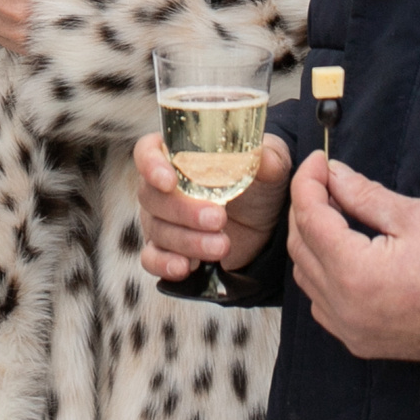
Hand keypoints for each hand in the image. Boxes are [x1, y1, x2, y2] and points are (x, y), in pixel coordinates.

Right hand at [136, 130, 292, 278]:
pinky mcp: (167, 250)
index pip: (148, 152)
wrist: (266, 225)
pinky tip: (185, 267)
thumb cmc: (260, 184)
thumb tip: (262, 157)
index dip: (151, 165)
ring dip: (187, 241)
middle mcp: (162, 187)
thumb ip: (268, 157)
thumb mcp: (270, 166)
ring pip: (156, 229)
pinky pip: (151, 258)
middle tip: (218, 218)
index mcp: (179, 156)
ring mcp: (161, 220)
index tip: (169, 180)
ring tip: (221, 246)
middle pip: (152, 196)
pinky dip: (164, 264)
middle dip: (184, 211)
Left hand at [288, 153, 419, 361]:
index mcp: (353, 271)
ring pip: (305, 275)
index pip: (310, 216)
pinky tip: (338, 256)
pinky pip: (320, 302)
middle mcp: (342, 304)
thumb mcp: (413, 217)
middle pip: (300, 245)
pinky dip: (320, 275)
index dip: (308, 182)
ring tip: (333, 214)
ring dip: (310, 241)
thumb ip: (365, 195)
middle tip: (325, 183)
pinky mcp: (356, 340)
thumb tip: (334, 175)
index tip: (318, 160)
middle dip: (306, 207)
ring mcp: (347, 327)